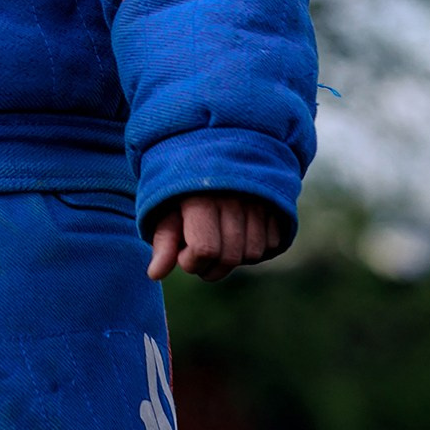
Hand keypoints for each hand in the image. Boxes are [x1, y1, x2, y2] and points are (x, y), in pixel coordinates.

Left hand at [145, 192, 280, 281]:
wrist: (213, 155)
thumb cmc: (183, 190)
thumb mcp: (166, 210)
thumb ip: (163, 242)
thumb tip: (155, 274)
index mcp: (201, 197)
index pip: (204, 249)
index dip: (190, 261)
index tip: (183, 251)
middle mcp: (233, 197)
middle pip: (230, 257)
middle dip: (211, 268)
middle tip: (199, 255)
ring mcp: (258, 200)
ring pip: (252, 253)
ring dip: (234, 258)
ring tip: (219, 243)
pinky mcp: (275, 204)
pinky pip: (271, 243)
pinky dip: (256, 248)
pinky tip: (239, 236)